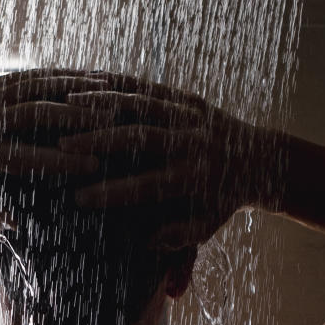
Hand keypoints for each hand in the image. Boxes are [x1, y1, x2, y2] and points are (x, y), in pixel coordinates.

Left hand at [0, 69, 117, 233]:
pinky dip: (62, 77)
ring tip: (112, 96)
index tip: (93, 167)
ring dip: (76, 91)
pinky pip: (31, 77)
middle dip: (77, 120)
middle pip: (36, 114)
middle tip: (113, 126)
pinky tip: (91, 80)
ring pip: (37, 88)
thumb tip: (17, 223)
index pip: (26, 156)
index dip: (60, 162)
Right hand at [59, 90, 267, 248]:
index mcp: (196, 178)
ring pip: (144, 104)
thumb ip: (179, 237)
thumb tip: (146, 243)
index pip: (148, 185)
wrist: (261, 160)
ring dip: (103, 104)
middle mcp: (194, 143)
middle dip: (100, 140)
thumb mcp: (206, 226)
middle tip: (62, 146)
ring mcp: (192, 115)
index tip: (79, 199)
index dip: (113, 192)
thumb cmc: (223, 201)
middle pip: (142, 137)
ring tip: (67, 105)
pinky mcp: (189, 98)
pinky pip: (150, 87)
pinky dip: (119, 83)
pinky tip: (88, 81)